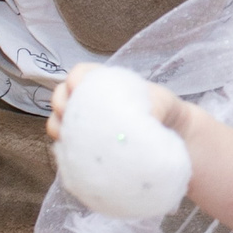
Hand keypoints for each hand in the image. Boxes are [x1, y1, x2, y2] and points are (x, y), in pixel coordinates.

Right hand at [46, 66, 190, 141]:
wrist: (172, 137)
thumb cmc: (164, 111)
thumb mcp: (162, 103)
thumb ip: (155, 106)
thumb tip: (147, 119)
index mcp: (105, 84)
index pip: (81, 74)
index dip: (74, 79)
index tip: (77, 89)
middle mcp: (89, 103)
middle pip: (61, 98)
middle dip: (60, 105)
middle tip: (69, 118)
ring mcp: (85, 126)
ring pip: (59, 123)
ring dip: (59, 129)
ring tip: (68, 139)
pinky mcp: (85, 149)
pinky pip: (67, 149)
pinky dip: (66, 151)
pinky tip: (75, 158)